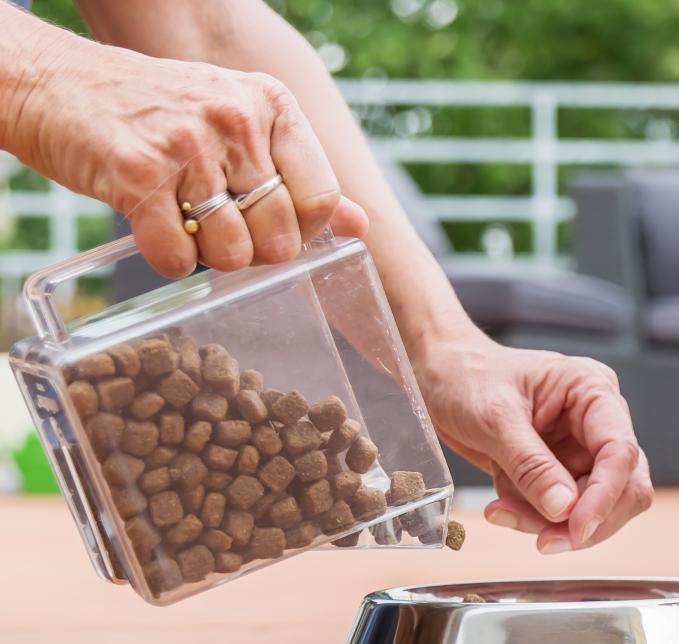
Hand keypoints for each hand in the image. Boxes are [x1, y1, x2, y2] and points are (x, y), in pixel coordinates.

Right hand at [1, 15, 365, 276]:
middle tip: (221, 232)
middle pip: (281, 231)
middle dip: (255, 251)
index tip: (271, 226)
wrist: (58, 86)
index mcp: (271, 105)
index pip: (321, 195)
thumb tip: (360, 226)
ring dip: (211, 258)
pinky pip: (178, 256)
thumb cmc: (156, 112)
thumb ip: (297, 173)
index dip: (301, 229)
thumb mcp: (237, 123)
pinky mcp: (139, 174)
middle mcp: (236, 119)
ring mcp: (188, 145)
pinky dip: (169, 262)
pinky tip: (157, 234)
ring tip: (187, 226)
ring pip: (234, 251)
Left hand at [414, 337, 651, 553]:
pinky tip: (502, 504)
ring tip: (503, 511)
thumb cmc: (466, 376)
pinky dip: (532, 516)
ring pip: (591, 505)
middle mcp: (597, 421)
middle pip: (623, 485)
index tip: (578, 528)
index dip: (605, 495)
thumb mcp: (494, 418)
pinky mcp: (560, 470)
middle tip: (546, 541)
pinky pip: (561, 509)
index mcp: (593, 391)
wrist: (438, 377)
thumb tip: (563, 508)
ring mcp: (580, 448)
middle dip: (585, 518)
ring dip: (549, 521)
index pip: (620, 450)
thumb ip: (531, 465)